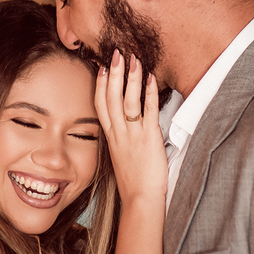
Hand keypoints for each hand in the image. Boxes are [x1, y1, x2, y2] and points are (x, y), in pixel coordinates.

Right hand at [96, 52, 167, 208]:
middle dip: (113, 74)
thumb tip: (128, 127)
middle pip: (111, 98)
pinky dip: (150, 93)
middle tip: (115, 54)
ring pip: (128, 101)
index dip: (101, 84)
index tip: (102, 67)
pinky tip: (152, 78)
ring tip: (133, 59)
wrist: (140, 199)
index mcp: (112, 137)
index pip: (101, 105)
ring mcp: (133, 135)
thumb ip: (123, 139)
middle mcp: (119, 134)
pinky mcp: (149, 139)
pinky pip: (148, 112)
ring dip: (130, 78)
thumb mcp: (122, 157)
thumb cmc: (134, 182)